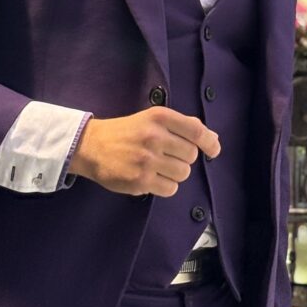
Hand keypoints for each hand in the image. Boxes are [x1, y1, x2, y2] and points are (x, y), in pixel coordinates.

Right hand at [69, 107, 219, 197]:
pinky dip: (166, 185)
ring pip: (183, 173)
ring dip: (176, 173)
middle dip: (184, 157)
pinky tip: (153, 177)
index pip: (196, 131)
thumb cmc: (128, 131)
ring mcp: (147, 160)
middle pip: (191, 155)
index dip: (210, 143)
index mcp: (160, 117)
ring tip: (160, 166)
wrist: (92, 146)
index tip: (214, 150)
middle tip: (168, 155)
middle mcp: (155, 137)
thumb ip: (183, 126)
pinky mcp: (140, 181)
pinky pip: (170, 188)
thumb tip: (213, 139)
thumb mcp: (154, 119)